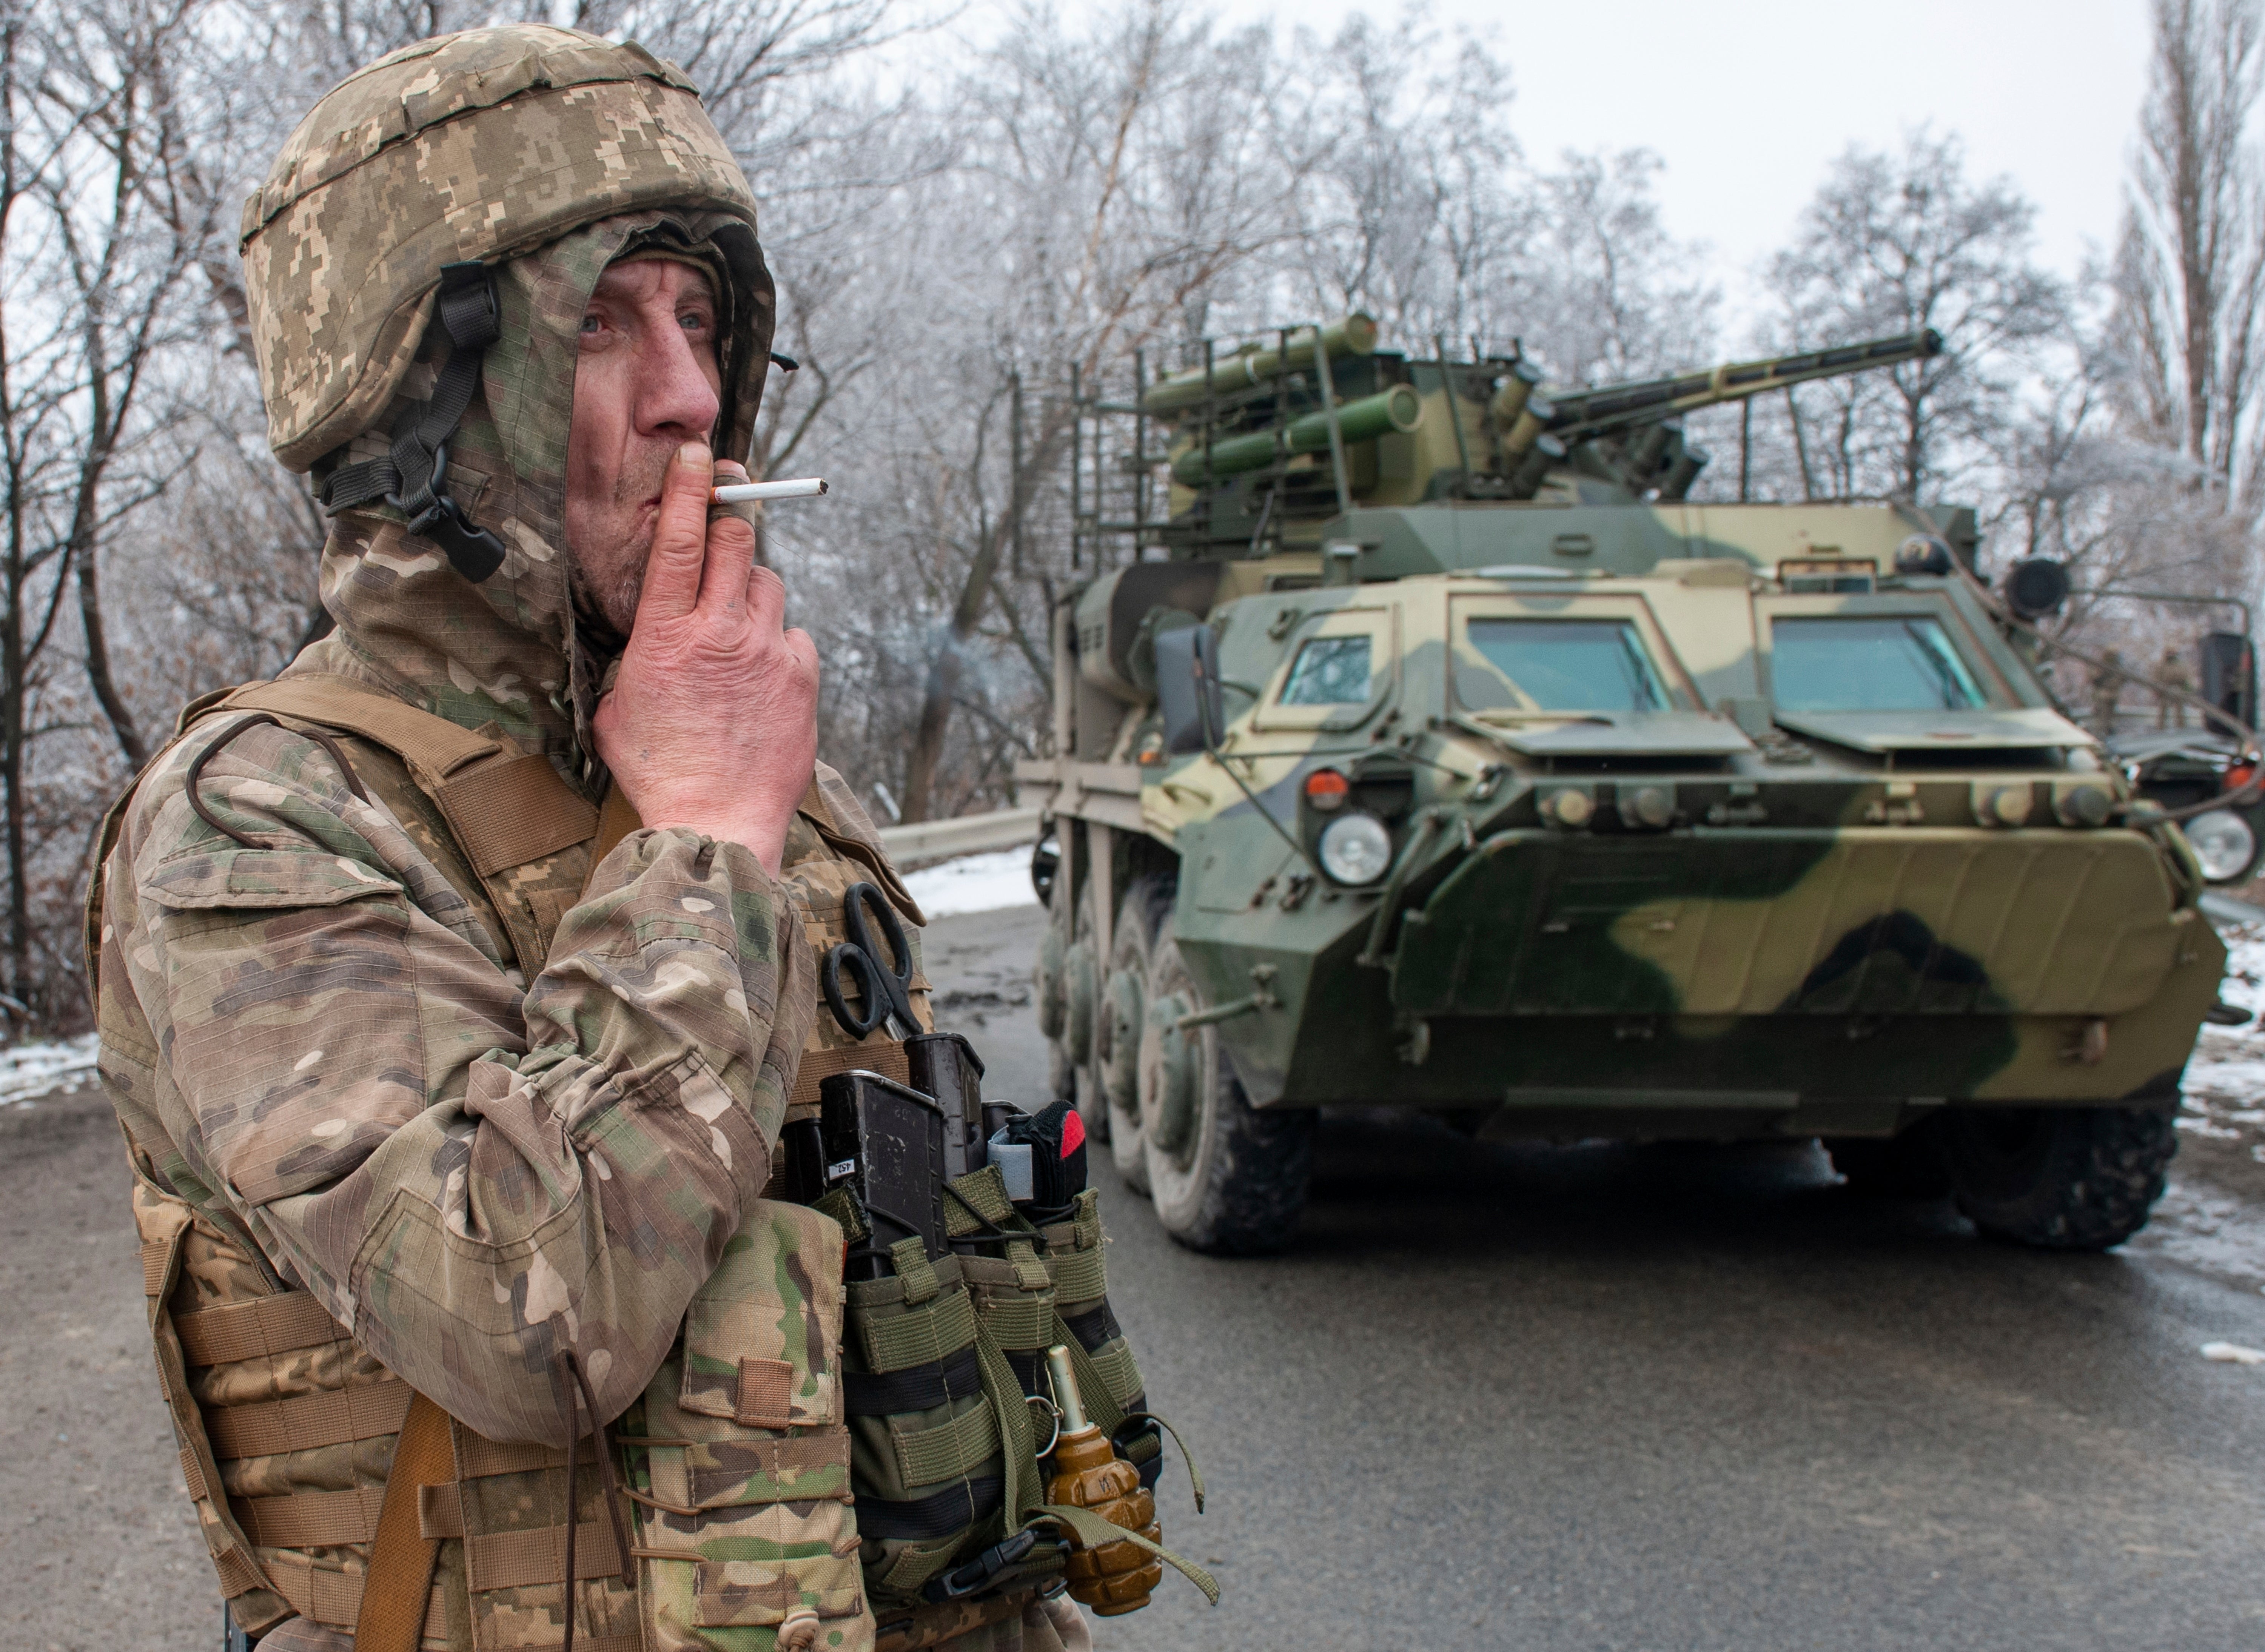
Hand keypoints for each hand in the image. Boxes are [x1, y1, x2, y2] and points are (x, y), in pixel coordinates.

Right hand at [593, 442, 818, 874]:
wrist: (715, 823)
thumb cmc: (662, 773)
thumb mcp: (621, 708)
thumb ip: (637, 660)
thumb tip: (648, 643)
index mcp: (667, 635)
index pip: (683, 539)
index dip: (691, 488)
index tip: (698, 455)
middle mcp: (721, 633)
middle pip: (739, 543)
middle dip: (732, 531)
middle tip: (723, 543)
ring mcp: (767, 653)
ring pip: (770, 587)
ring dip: (753, 598)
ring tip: (737, 638)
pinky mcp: (803, 678)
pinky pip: (796, 637)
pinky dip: (780, 647)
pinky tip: (763, 679)